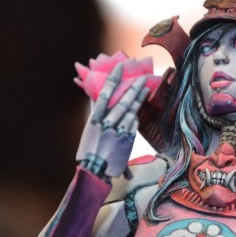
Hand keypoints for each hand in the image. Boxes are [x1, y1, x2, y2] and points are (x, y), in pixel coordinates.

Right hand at [76, 62, 149, 177]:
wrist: (95, 169)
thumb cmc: (89, 148)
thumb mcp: (89, 129)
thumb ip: (94, 111)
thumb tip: (94, 95)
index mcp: (94, 119)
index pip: (104, 94)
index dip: (113, 79)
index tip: (120, 67)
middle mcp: (106, 123)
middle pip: (122, 100)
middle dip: (133, 87)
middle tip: (141, 75)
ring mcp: (117, 131)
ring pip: (130, 110)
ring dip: (138, 97)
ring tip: (146, 86)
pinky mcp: (127, 139)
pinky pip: (133, 123)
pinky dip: (135, 115)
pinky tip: (139, 108)